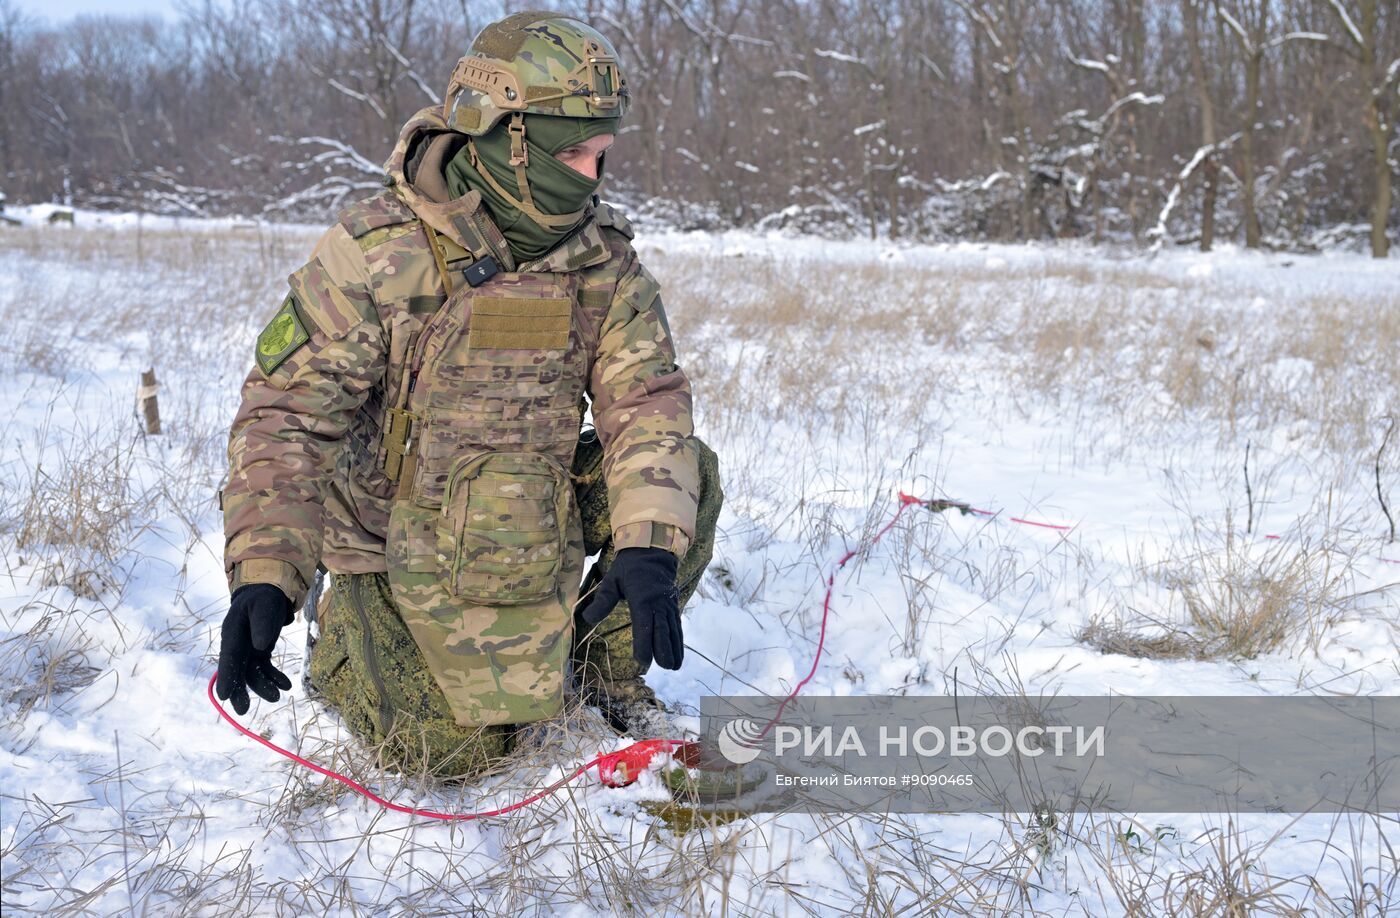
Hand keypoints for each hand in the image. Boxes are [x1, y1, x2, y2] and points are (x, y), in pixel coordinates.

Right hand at [216, 583, 294, 714]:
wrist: (267, 592)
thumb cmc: (264, 598)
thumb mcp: (265, 606)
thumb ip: (262, 624)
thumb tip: (260, 646)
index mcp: (232, 632)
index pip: (228, 658)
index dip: (226, 677)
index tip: (223, 697)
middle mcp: (236, 644)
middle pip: (236, 670)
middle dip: (239, 691)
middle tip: (243, 710)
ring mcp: (247, 649)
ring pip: (251, 673)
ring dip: (263, 686)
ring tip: (278, 696)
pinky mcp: (258, 652)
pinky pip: (264, 669)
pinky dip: (274, 677)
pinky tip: (286, 685)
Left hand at [578, 547, 682, 669]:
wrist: (652, 551)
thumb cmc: (628, 568)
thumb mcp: (612, 581)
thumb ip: (602, 601)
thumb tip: (586, 618)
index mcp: (642, 598)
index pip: (644, 625)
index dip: (644, 644)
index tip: (643, 661)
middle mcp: (658, 603)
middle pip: (662, 630)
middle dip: (664, 650)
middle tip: (665, 667)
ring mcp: (668, 605)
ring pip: (672, 630)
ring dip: (674, 648)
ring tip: (674, 667)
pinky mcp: (673, 606)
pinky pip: (677, 625)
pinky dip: (678, 640)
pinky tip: (678, 654)